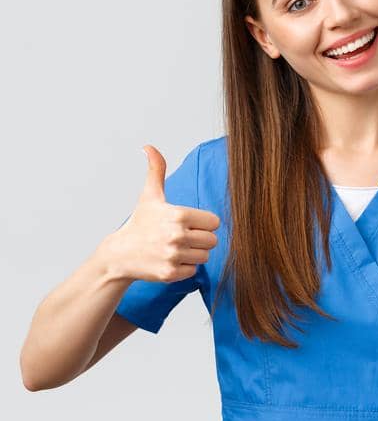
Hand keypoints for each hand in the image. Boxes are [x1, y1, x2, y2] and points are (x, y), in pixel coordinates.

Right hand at [100, 145, 221, 283]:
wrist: (119, 254)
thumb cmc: (139, 223)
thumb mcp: (149, 196)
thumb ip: (156, 171)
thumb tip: (149, 147)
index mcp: (178, 215)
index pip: (214, 222)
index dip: (202, 223)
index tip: (185, 223)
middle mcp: (177, 236)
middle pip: (212, 240)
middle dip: (198, 239)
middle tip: (178, 237)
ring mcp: (173, 256)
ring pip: (204, 256)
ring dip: (192, 254)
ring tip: (173, 248)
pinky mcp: (170, 273)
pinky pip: (193, 271)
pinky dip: (184, 268)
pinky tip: (167, 260)